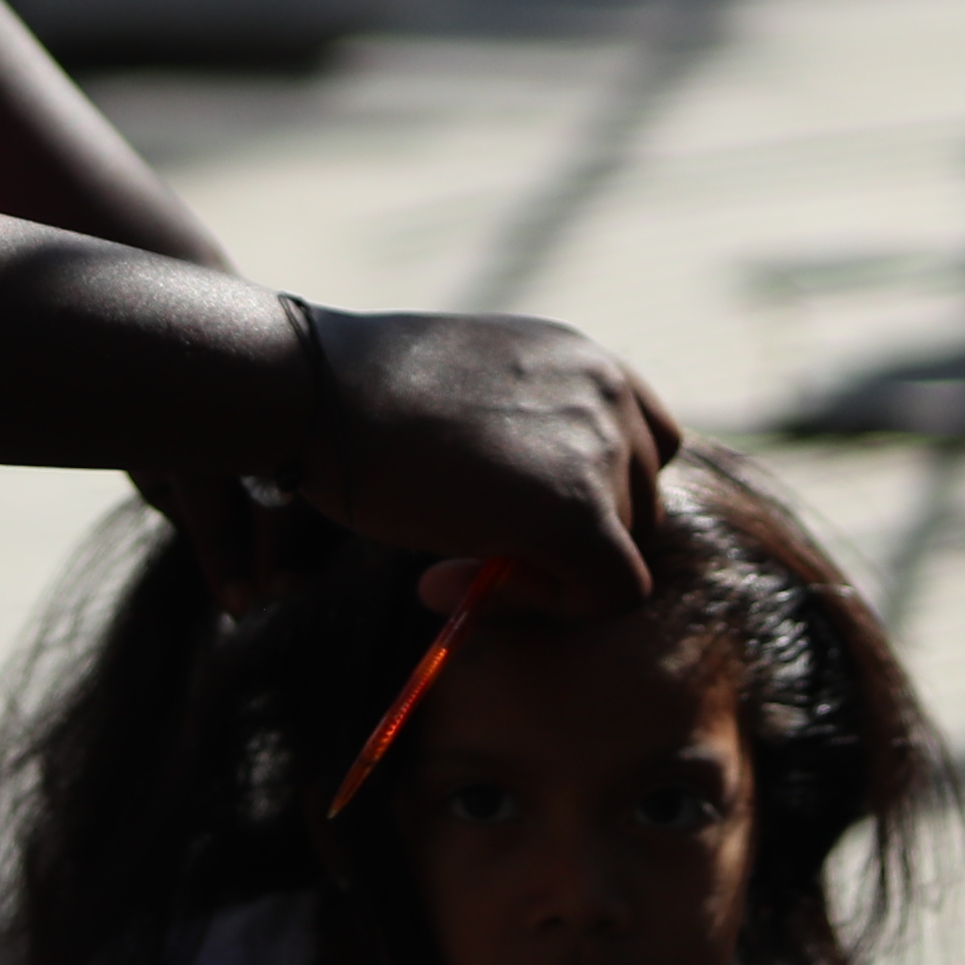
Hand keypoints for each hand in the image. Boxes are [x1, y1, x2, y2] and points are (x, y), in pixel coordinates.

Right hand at [292, 306, 681, 609]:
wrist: (317, 393)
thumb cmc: (364, 399)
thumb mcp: (467, 397)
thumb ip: (521, 443)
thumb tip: (531, 534)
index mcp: (584, 359)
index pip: (648, 445)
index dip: (595, 495)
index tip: (513, 512)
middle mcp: (608, 392)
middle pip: (640, 503)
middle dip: (573, 540)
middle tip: (474, 552)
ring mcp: (600, 449)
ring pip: (623, 550)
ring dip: (552, 571)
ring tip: (453, 559)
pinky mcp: (578, 512)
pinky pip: (614, 591)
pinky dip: (554, 606)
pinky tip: (464, 580)